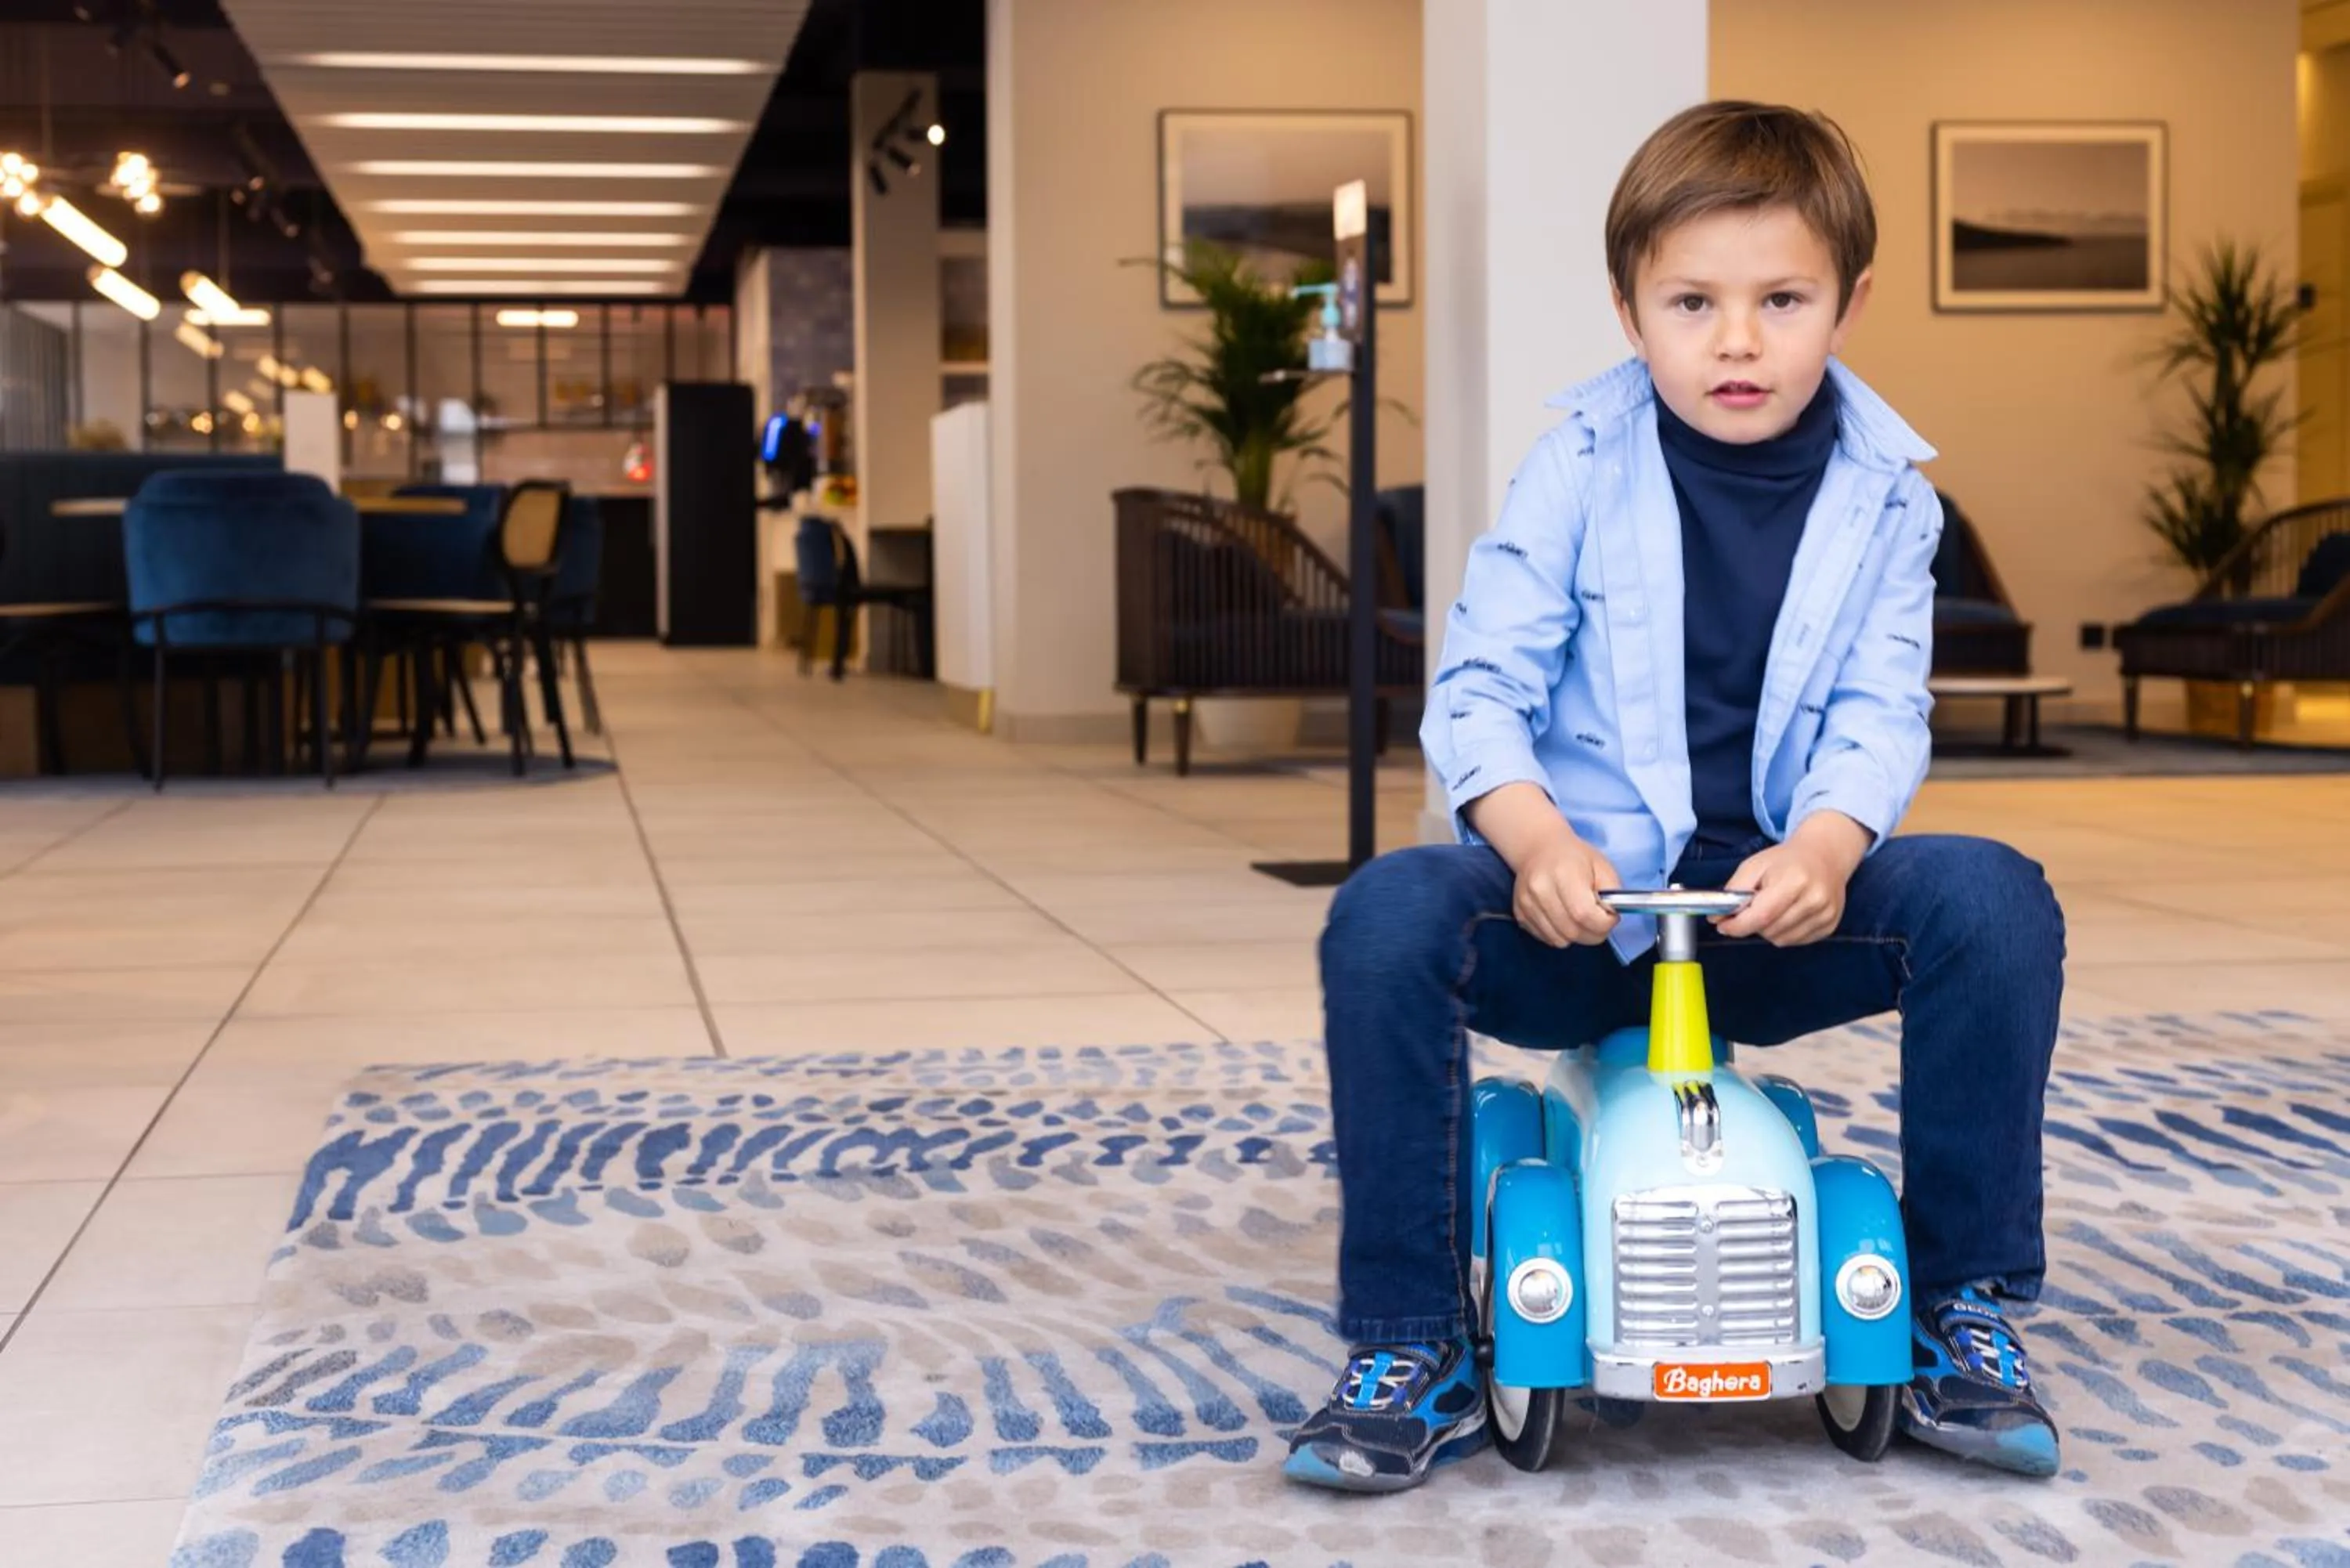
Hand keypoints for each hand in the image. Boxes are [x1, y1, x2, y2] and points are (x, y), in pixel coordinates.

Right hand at [1513, 832, 1621, 947]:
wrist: (1539, 848)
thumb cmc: (1575, 857)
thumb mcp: (1602, 866)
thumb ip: (1612, 892)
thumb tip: (1610, 916)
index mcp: (1563, 873)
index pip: (1583, 913)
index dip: (1603, 923)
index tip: (1611, 918)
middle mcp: (1540, 890)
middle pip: (1572, 931)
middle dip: (1593, 934)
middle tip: (1599, 923)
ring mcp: (1527, 904)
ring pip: (1559, 940)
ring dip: (1576, 936)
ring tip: (1581, 919)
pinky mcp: (1520, 914)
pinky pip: (1546, 938)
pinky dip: (1560, 935)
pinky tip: (1564, 919)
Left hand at [1714, 814, 1871, 946]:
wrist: (1825, 855)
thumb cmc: (1786, 859)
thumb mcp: (1754, 866)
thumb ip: (1734, 891)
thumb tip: (1717, 918)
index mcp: (1795, 881)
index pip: (1762, 915)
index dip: (1738, 925)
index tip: (1723, 925)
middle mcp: (1814, 900)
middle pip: (1770, 930)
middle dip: (1752, 924)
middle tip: (1751, 908)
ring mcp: (1825, 914)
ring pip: (1781, 940)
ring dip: (1768, 929)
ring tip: (1772, 908)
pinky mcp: (1830, 925)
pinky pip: (1796, 941)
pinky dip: (1784, 932)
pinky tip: (1786, 914)